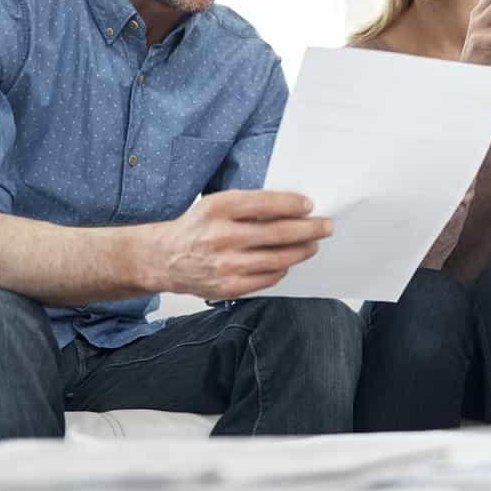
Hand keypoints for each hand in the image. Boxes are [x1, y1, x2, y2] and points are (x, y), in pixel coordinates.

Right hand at [141, 189, 332, 298]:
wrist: (164, 258)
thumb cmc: (198, 226)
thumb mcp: (216, 203)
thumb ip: (250, 205)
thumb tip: (294, 208)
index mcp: (218, 208)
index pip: (265, 203)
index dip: (292, 204)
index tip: (309, 205)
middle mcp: (221, 236)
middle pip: (278, 233)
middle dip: (309, 230)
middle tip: (326, 226)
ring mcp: (225, 265)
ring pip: (277, 259)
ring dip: (302, 251)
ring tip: (313, 244)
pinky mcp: (228, 287)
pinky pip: (267, 279)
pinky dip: (282, 269)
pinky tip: (288, 261)